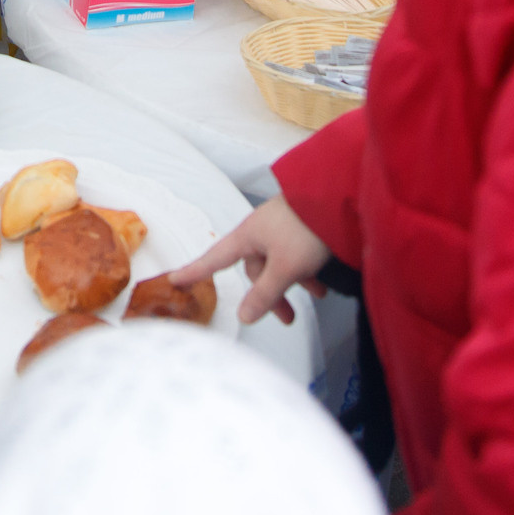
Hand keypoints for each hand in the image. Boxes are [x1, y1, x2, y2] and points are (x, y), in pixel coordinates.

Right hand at [168, 197, 331, 326]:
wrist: (339, 196)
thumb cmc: (306, 229)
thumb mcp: (285, 267)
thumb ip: (264, 294)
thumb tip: (243, 317)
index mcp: (247, 237)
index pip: (214, 259)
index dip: (195, 272)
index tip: (175, 280)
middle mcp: (259, 232)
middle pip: (255, 269)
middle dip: (270, 294)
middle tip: (287, 318)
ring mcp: (279, 228)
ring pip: (277, 262)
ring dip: (292, 283)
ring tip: (314, 297)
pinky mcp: (298, 227)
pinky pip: (294, 254)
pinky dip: (304, 270)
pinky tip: (321, 283)